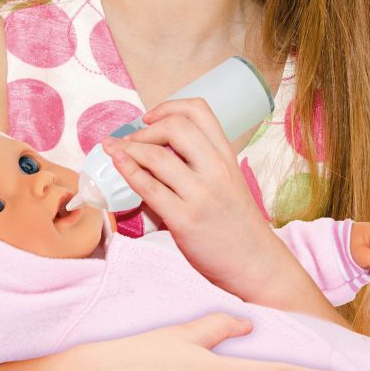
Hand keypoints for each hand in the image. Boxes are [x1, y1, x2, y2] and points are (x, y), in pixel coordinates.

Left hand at [101, 98, 275, 291]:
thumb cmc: (236, 224)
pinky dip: (128, 171)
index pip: (199, 111)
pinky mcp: (184, 220)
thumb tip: (153, 150)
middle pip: (175, 127)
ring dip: (128, 148)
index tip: (149, 117)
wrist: (255, 264)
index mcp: (226, 156)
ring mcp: (201, 195)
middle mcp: (216, 170)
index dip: (168, 107)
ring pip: (156, 157)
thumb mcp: (227, 182)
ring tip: (114, 150)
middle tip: (131, 140)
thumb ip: (200, 163)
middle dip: (145, 128)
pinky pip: (148, 188)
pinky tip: (118, 164)